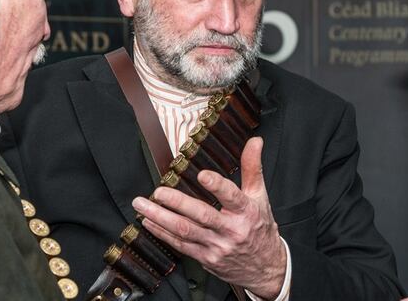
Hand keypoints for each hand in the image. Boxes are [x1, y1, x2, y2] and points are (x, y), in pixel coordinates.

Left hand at [133, 137, 285, 298]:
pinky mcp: (206, 258)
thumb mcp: (260, 196)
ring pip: (186, 231)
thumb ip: (253, 167)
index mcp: (246, 211)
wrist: (265, 267)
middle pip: (202, 215)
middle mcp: (231, 230)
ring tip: (142, 205)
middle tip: (158, 192)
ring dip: (161, 218)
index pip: (231, 196)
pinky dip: (163, 233)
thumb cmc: (260, 227)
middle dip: (177, 203)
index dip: (217, 185)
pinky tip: (149, 222)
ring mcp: (217, 246)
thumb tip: (255, 141)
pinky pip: (181, 245)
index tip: (202, 175)